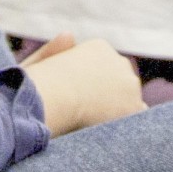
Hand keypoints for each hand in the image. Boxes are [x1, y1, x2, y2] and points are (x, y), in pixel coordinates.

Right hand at [23, 36, 144, 134]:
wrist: (50, 97)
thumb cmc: (35, 83)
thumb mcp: (40, 63)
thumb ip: (55, 51)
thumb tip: (70, 36)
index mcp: (99, 47)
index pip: (105, 70)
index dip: (93, 89)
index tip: (79, 101)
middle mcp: (119, 61)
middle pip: (121, 84)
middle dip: (111, 98)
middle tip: (90, 117)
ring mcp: (129, 83)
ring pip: (130, 101)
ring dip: (118, 112)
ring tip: (96, 127)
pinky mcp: (133, 106)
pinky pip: (137, 118)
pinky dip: (126, 126)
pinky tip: (109, 135)